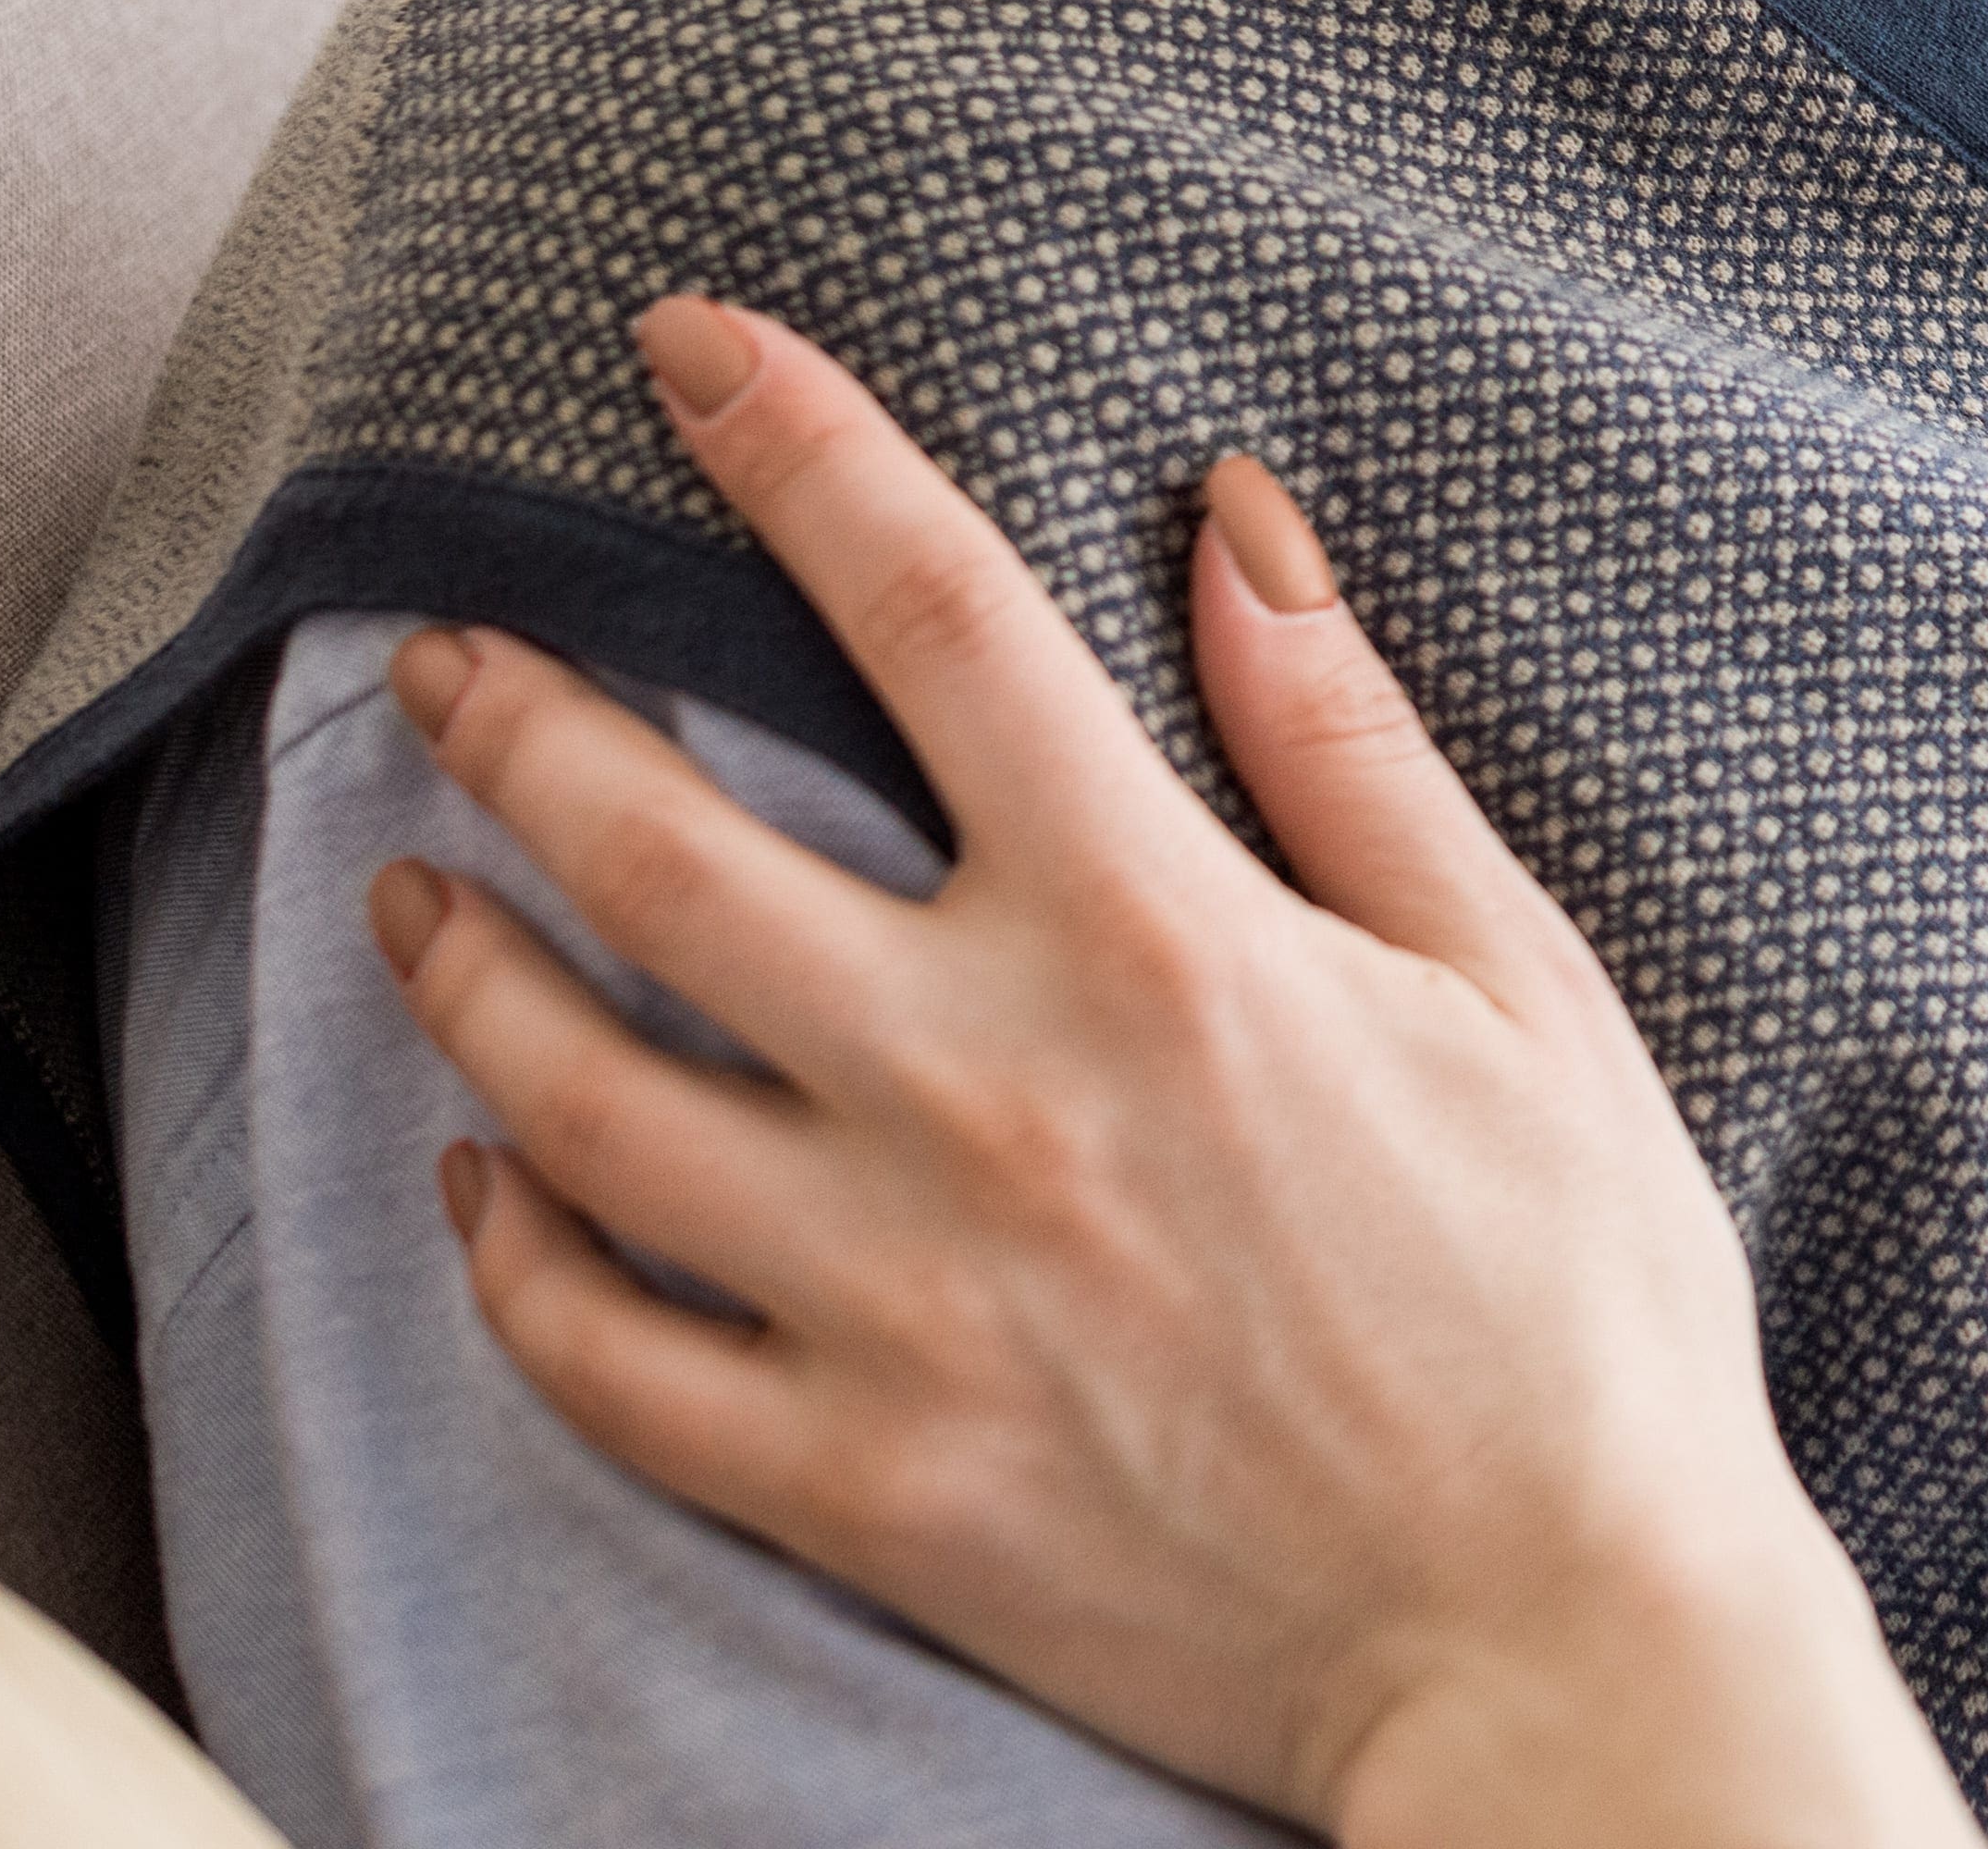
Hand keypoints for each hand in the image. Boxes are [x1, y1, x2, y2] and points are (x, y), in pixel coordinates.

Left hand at [367, 297, 1974, 1848]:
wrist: (1558, 1644)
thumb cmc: (1578, 1306)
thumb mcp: (1521, 983)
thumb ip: (1349, 745)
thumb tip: (1236, 518)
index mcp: (1161, 941)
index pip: (928, 613)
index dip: (792, 446)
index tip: (681, 344)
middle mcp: (993, 1094)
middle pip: (660, 847)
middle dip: (514, 714)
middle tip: (438, 657)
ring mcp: (899, 1299)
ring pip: (572, 1095)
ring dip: (457, 972)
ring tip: (408, 902)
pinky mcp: (857, 1480)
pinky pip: (597, 1352)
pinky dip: (505, 1257)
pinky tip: (478, 1190)